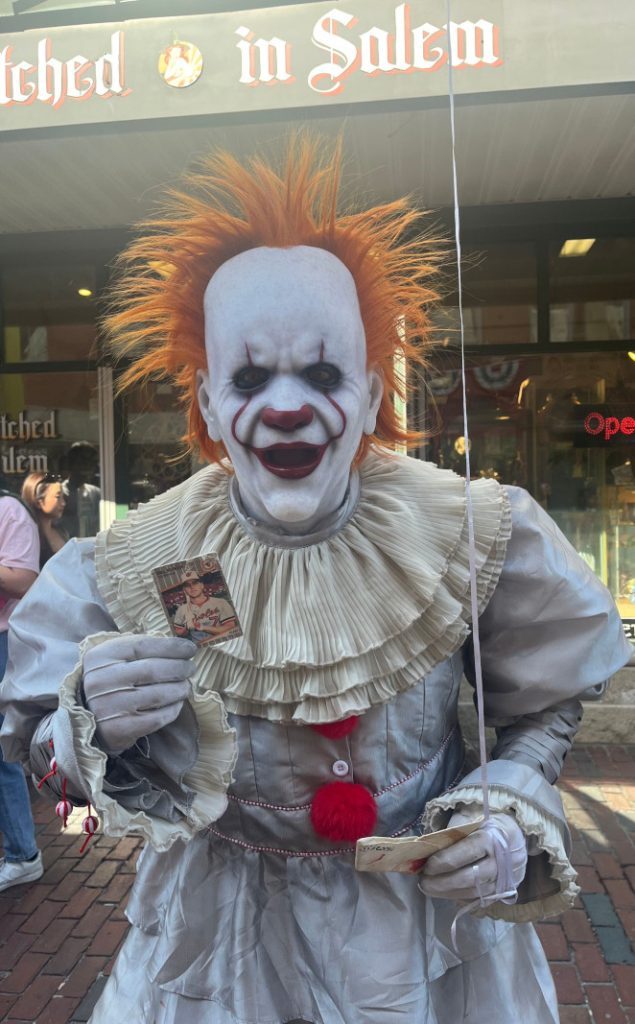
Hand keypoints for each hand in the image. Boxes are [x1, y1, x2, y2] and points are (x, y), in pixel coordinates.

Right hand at [83, 635, 196, 753]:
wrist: (88, 719)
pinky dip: (174, 709)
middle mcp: (102, 680)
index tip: (190, 649)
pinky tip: (177, 703)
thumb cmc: (110, 682)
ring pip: (159, 694)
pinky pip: (157, 717)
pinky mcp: (120, 729)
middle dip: (180, 668)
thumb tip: (178, 647)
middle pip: (153, 669)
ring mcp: (110, 706)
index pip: (142, 645)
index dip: (171, 646)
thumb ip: (139, 649)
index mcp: (100, 657)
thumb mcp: (114, 658)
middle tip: (190, 669)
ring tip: (185, 686)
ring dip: (180, 689)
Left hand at [418, 811, 527, 901]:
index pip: (465, 852)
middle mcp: (500, 861)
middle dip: (441, 882)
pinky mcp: (503, 890)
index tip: (426, 866)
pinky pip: (479, 898)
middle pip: (468, 877)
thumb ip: (451, 831)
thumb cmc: (486, 822)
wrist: (516, 833)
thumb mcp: (470, 816)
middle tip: (422, 882)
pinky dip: (459, 896)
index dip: (443, 861)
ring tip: (429, 888)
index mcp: (492, 838)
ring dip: (447, 892)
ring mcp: (504, 879)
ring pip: (473, 891)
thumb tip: (427, 847)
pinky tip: (445, 892)